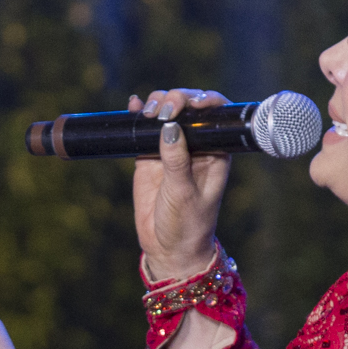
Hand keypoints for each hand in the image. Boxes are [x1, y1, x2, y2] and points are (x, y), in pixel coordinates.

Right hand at [131, 88, 232, 280]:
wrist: (169, 248)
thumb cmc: (187, 224)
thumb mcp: (183, 193)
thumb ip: (177, 160)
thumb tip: (170, 127)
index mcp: (215, 151)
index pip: (214, 115)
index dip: (203, 101)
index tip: (190, 103)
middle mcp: (195, 145)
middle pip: (187, 107)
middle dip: (175, 100)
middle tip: (162, 111)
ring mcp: (172, 149)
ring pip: (165, 113)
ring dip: (156, 104)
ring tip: (147, 113)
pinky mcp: (149, 156)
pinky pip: (144, 129)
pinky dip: (137, 115)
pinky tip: (132, 107)